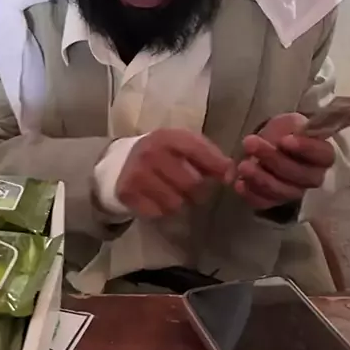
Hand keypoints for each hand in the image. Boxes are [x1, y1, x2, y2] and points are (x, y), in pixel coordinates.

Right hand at [115, 129, 230, 218]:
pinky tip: (157, 199)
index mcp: (167, 136)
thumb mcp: (180, 146)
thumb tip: (230, 173)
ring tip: (173, 193)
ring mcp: (138, 174)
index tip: (228, 177)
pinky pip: (159, 213)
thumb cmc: (160, 154)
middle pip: (192, 183)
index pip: (198, 149)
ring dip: (180, 202)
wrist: (119, 163)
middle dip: (199, 191)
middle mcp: (151, 153)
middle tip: (193, 189)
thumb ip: (206, 156)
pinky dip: (162, 210)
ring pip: (176, 202)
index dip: (217, 164)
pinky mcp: (128, 193)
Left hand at [236, 113, 334, 209]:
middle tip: (250, 143)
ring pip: (282, 192)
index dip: (305, 149)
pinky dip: (251, 194)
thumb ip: (293, 127)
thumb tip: (289, 135)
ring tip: (242, 165)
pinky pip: (264, 203)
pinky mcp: (274, 201)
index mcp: (321, 155)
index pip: (322, 155)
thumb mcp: (291, 122)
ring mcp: (293, 192)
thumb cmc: (285, 132)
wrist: (269, 145)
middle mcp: (311, 178)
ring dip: (261, 179)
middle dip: (273, 159)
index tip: (284, 140)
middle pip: (299, 175)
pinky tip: (239, 184)